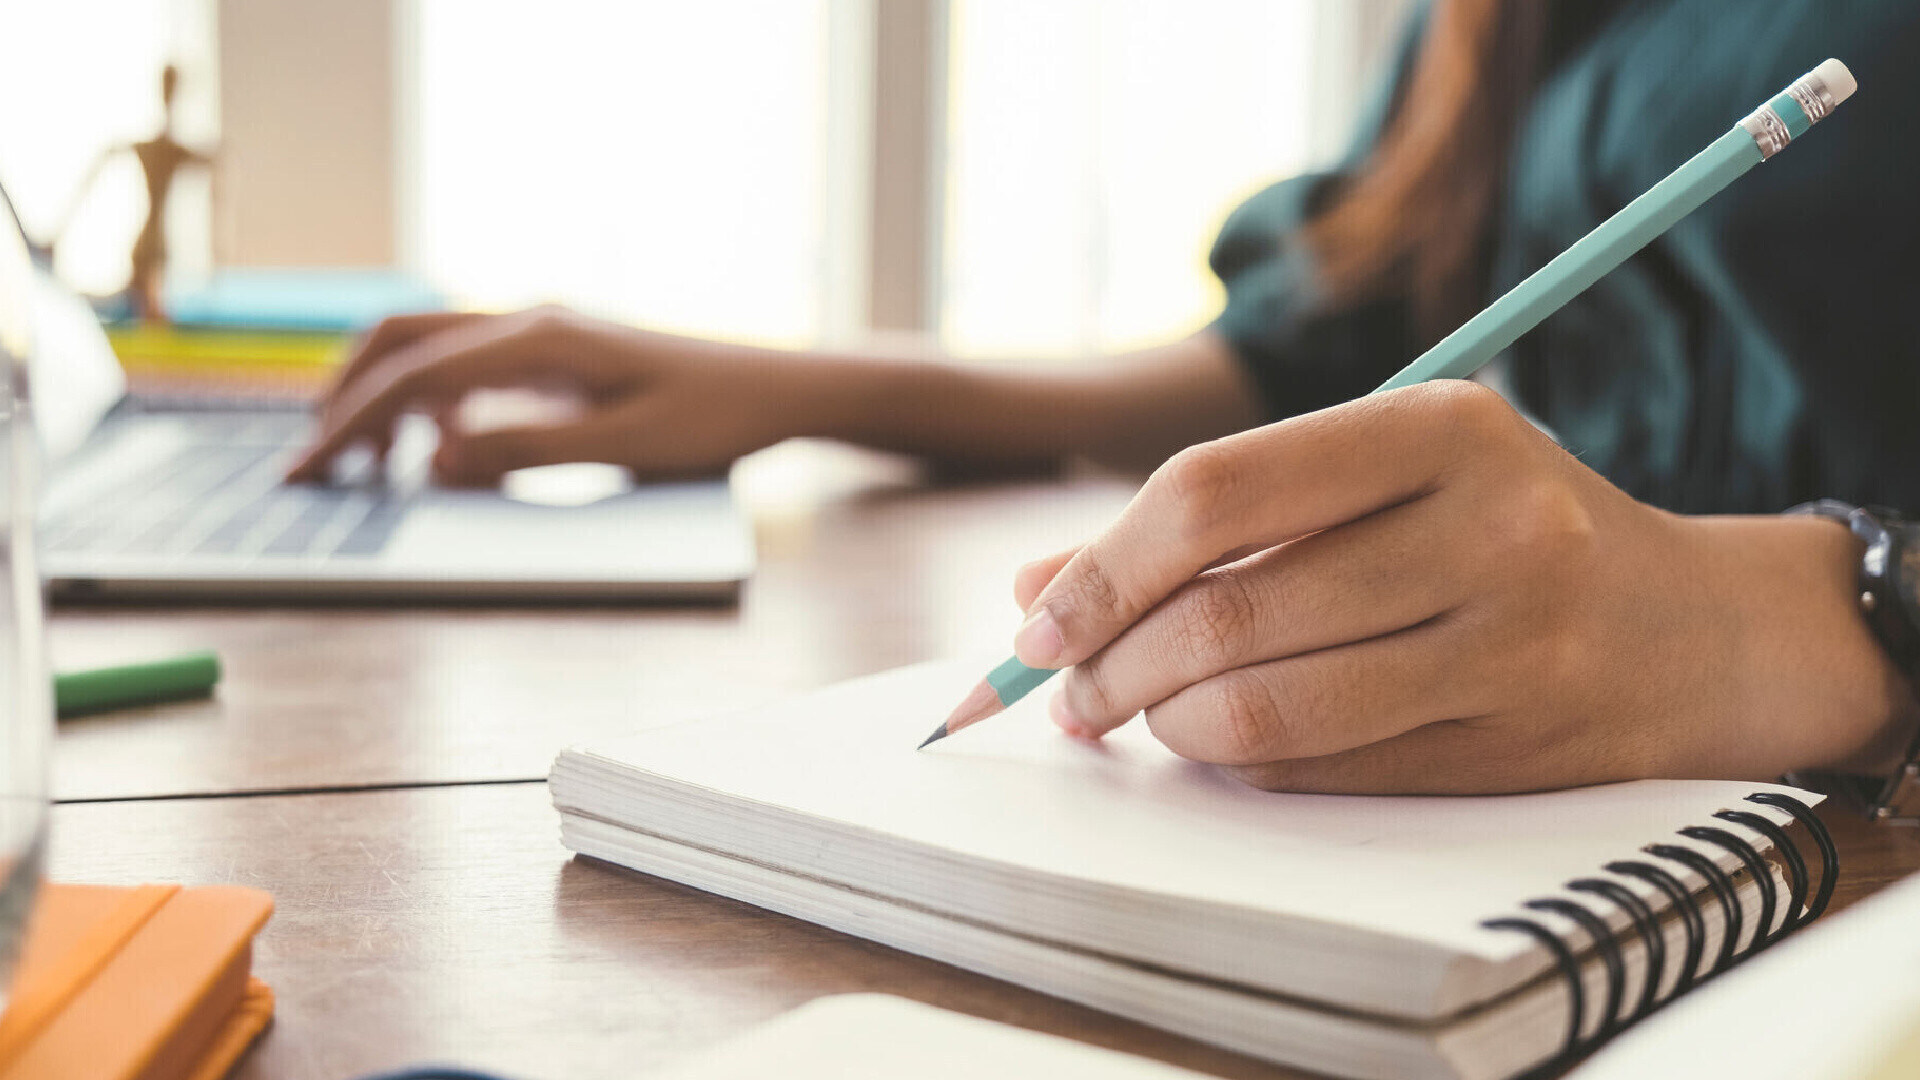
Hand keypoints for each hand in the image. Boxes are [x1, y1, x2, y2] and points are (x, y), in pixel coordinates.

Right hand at [288, 307, 813, 484]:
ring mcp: (540, 331)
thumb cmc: (713, 419)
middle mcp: (529, 320)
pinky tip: (433, 449)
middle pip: (400, 339)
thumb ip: (526, 450)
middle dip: (345, 398)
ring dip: (382, 396)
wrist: (775, 389)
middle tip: (312, 466)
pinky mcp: (554, 352)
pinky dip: (428, 399)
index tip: (306, 472)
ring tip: (362, 466)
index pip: (415, 377)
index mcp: (540, 339)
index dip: (350, 426)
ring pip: (428, 345)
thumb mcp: (624, 446)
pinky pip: (467, 364)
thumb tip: (431, 458)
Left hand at [1012, 381, 1918, 793]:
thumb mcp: (1375, 475)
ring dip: (1164, 726)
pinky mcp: (1509, 746)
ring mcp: (1511, 647)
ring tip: (1133, 714)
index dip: (1103, 567)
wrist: (1685, 627)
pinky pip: (1320, 771)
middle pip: (1227, 616)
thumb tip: (1038, 590)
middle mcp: (1490, 528)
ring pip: (1267, 713)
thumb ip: (1210, 519)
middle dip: (1112, 665)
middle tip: (1065, 687)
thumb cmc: (1494, 526)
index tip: (1038, 618)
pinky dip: (1240, 764)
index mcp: (1440, 426)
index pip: (1216, 492)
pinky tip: (1222, 738)